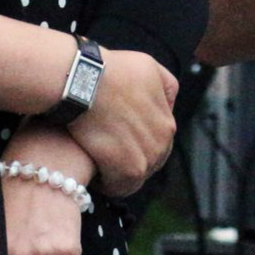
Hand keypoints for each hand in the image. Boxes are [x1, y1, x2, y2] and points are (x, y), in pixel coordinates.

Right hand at [66, 48, 176, 197]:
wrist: (84, 80)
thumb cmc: (111, 70)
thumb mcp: (149, 67)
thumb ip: (165, 86)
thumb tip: (170, 104)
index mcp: (168, 123)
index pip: (156, 144)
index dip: (135, 142)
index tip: (118, 138)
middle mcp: (162, 143)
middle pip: (147, 162)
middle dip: (128, 159)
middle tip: (106, 152)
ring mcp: (147, 158)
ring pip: (134, 177)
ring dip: (117, 172)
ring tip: (97, 162)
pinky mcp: (128, 170)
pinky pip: (119, 187)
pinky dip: (106, 183)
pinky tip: (93, 171)